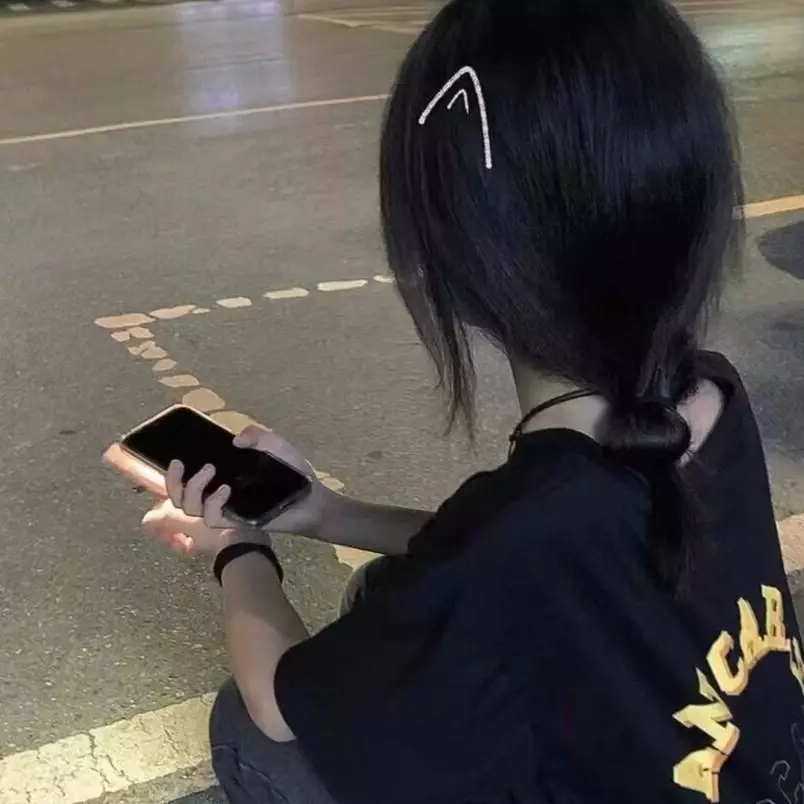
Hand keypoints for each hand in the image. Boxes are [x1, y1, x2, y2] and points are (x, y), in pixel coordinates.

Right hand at [140, 426, 333, 554]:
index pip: (188, 478)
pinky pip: (212, 518)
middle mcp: (219, 494)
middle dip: (173, 481)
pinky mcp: (237, 521)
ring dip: (193, 488)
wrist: (313, 497)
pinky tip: (225, 489)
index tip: (175, 458)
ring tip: (210, 470)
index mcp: (223, 476)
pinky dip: (213, 503)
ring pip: (190, 508)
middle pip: (179, 496)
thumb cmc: (294, 472)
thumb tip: (235, 441)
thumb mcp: (275, 445)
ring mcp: (227, 509)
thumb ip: (257, 435)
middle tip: (180, 464)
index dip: (173, 473)